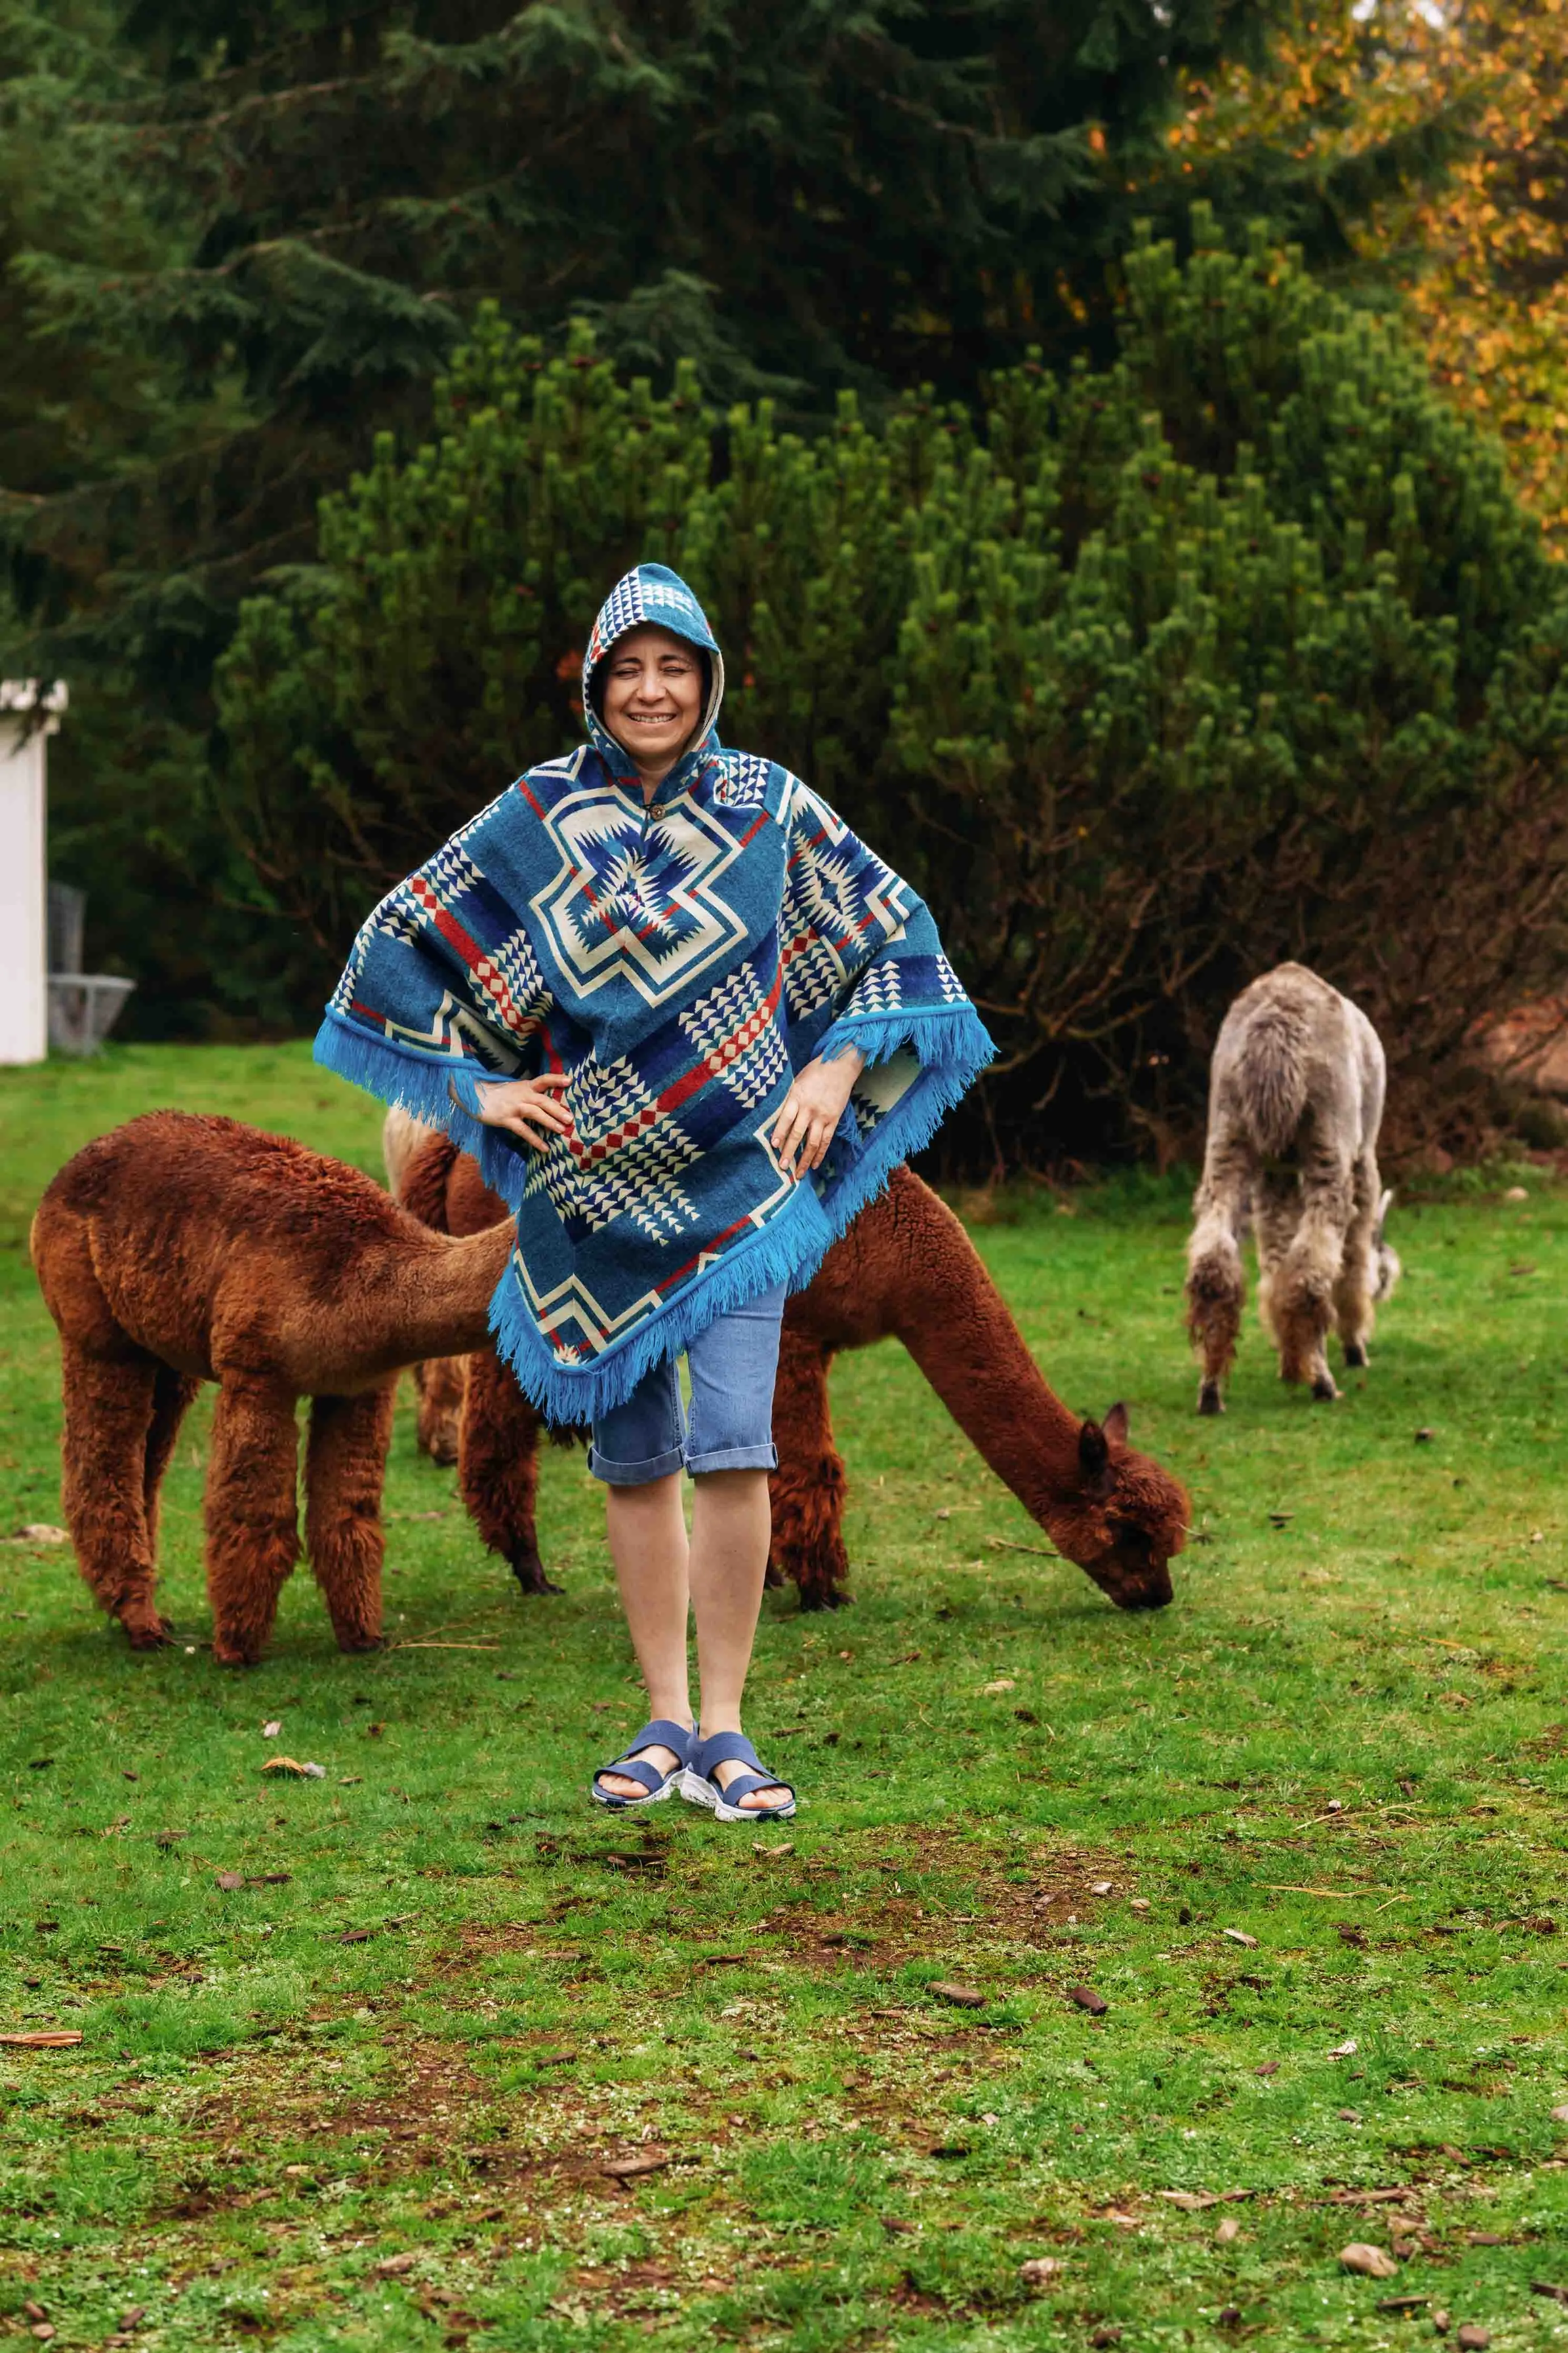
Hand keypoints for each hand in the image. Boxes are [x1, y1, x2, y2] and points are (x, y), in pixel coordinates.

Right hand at [472, 1070, 573, 1152]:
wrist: (473, 1095)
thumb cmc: (498, 1094)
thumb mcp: (515, 1089)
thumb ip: (530, 1094)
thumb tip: (549, 1104)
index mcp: (525, 1086)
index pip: (543, 1079)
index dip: (556, 1079)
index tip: (570, 1080)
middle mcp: (522, 1095)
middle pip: (543, 1100)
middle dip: (557, 1109)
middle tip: (571, 1118)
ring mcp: (514, 1107)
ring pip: (535, 1113)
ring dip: (549, 1121)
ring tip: (562, 1130)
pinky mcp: (506, 1119)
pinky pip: (523, 1130)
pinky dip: (535, 1140)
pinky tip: (545, 1148)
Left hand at [770, 1049, 864, 1177]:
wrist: (840, 1065)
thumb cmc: (815, 1071)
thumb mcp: (797, 1080)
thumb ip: (788, 1098)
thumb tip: (774, 1116)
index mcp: (798, 1096)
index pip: (786, 1117)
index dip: (779, 1132)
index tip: (773, 1145)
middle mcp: (810, 1108)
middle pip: (798, 1133)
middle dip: (789, 1152)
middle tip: (782, 1167)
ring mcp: (823, 1115)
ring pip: (813, 1142)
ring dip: (804, 1159)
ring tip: (797, 1174)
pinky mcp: (834, 1119)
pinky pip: (826, 1141)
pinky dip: (820, 1154)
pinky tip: (814, 1165)